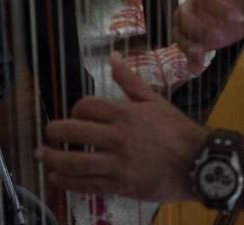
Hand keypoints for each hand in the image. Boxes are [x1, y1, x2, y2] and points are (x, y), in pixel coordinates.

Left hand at [38, 53, 207, 200]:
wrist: (201, 164)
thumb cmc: (178, 131)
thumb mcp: (155, 101)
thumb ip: (130, 80)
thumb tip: (113, 56)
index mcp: (123, 113)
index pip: (84, 107)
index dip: (74, 111)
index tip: (74, 118)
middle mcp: (116, 137)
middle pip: (71, 131)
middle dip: (53, 133)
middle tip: (47, 137)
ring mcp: (117, 163)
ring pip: (74, 161)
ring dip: (52, 159)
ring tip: (42, 157)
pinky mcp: (121, 186)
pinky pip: (87, 184)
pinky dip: (68, 182)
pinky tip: (57, 179)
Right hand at [173, 0, 243, 72]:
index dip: (219, 6)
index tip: (240, 17)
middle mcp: (194, 0)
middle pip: (184, 13)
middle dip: (197, 26)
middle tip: (217, 37)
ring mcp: (192, 20)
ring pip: (179, 29)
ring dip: (188, 42)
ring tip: (200, 55)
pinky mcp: (195, 36)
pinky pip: (184, 45)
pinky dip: (188, 57)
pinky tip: (196, 68)